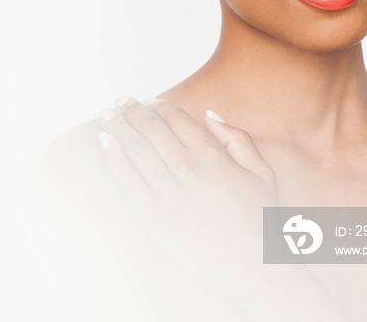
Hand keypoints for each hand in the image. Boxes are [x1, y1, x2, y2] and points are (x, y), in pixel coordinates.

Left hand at [98, 97, 277, 268]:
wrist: (254, 266)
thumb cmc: (259, 217)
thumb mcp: (261, 169)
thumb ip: (235, 137)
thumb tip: (209, 114)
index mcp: (212, 155)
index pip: (175, 118)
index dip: (159, 105)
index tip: (149, 100)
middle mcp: (186, 170)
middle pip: (150, 128)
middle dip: (132, 109)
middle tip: (120, 100)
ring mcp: (168, 195)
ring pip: (135, 150)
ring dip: (117, 127)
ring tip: (106, 114)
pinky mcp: (156, 218)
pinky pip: (128, 181)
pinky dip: (113, 159)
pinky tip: (105, 143)